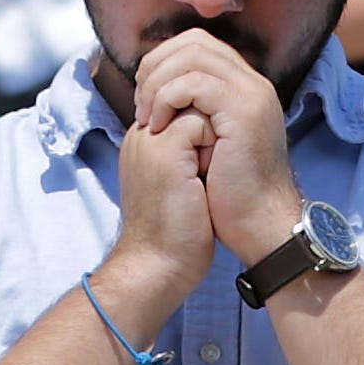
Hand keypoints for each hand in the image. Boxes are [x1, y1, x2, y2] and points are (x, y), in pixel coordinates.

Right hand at [102, 58, 221, 331]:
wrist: (156, 266)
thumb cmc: (176, 236)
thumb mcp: (183, 185)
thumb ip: (191, 155)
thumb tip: (219, 138)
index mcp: (146, 143)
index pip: (180, 104)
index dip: (207, 125)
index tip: (212, 164)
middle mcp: (144, 134)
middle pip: (188, 98)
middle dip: (211, 123)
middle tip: (214, 167)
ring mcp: (151, 138)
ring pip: (194, 105)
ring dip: (214, 135)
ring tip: (208, 175)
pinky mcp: (165, 148)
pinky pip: (200, 120)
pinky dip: (215, 146)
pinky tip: (208, 177)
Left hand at [135, 27, 306, 266]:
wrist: (259, 226)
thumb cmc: (229, 196)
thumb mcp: (205, 143)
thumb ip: (191, 113)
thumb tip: (155, 95)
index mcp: (243, 88)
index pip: (196, 45)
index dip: (162, 62)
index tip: (144, 99)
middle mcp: (252, 83)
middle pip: (193, 41)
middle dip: (156, 67)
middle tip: (141, 106)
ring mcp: (251, 94)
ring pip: (192, 55)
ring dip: (158, 83)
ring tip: (148, 118)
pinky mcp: (244, 111)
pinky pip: (196, 82)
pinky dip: (168, 99)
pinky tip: (159, 127)